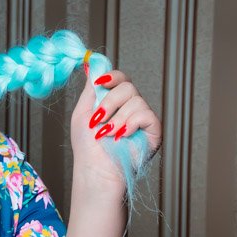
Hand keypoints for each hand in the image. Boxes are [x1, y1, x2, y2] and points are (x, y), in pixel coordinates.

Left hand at [70, 67, 162, 194]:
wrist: (96, 169)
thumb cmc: (88, 146)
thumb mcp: (82, 112)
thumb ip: (90, 90)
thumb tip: (92, 67)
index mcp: (115, 101)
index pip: (120, 78)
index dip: (112, 76)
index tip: (100, 82)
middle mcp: (130, 107)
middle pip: (128, 86)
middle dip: (110, 101)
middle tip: (98, 119)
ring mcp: (142, 118)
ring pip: (136, 100)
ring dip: (117, 118)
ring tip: (107, 134)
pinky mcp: (153, 130)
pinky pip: (146, 115)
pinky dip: (131, 124)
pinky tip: (122, 136)